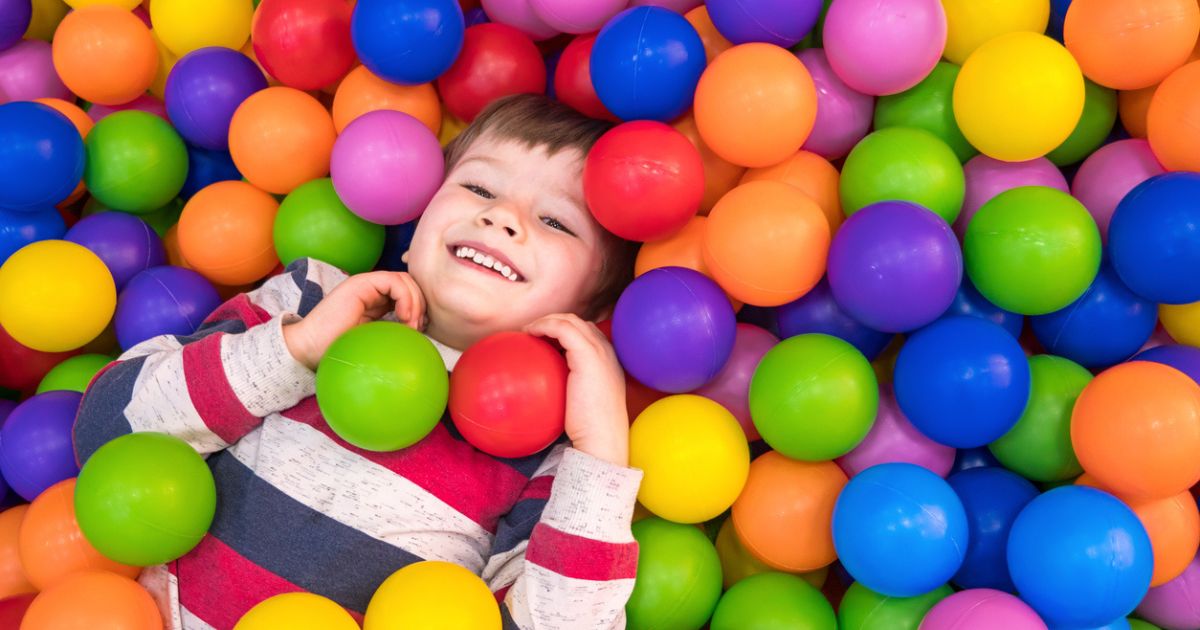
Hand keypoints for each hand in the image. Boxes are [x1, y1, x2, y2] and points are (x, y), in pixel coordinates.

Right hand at [283, 271, 425, 370]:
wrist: (310, 349)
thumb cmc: (340, 349)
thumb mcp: (377, 338)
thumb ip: (395, 329)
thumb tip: (421, 330)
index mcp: (376, 300)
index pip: (408, 292)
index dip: (420, 307)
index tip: (419, 330)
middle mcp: (372, 289)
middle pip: (410, 284)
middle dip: (420, 304)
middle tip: (418, 328)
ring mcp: (365, 284)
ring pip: (405, 279)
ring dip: (415, 301)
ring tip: (411, 324)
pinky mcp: (360, 284)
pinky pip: (394, 281)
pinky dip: (406, 297)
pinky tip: (404, 317)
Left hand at [524, 314, 629, 467]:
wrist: (602, 438)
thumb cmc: (590, 428)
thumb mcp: (584, 400)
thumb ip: (575, 385)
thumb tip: (549, 383)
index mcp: (609, 360)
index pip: (587, 333)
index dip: (564, 331)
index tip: (544, 341)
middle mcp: (607, 350)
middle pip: (578, 323)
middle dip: (554, 322)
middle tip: (533, 333)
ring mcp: (599, 351)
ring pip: (570, 321)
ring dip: (547, 321)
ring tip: (529, 331)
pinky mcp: (587, 355)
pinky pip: (562, 328)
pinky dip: (544, 326)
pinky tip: (530, 333)